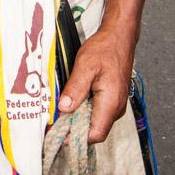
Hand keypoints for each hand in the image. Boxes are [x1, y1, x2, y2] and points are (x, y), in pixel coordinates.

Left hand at [57, 25, 133, 143]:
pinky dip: (84, 111)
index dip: (76, 137)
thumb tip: (64, 109)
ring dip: (79, 119)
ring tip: (61, 111)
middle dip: (74, 129)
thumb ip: (75, 89)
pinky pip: (98, 113)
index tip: (57, 133)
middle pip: (94, 131)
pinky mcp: (112, 100)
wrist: (119, 37)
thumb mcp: (85, 65)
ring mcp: (116, 105)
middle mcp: (116, 109)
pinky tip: (73, 102)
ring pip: (95, 122)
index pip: (95, 134)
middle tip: (54, 122)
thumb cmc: (105, 48)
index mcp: (111, 103)